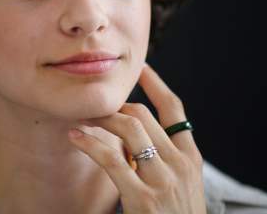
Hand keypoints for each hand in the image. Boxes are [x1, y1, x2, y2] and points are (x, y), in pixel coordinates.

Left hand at [68, 64, 205, 213]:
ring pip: (129, 128)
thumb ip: (165, 159)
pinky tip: (76, 138)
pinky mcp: (143, 198)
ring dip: (101, 117)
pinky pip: (112, 159)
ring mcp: (163, 180)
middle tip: (93, 104)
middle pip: (143, 114)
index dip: (156, 84)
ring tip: (81, 117)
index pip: (175, 107)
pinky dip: (90, 144)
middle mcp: (180, 163)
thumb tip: (135, 135)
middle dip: (115, 104)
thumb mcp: (181, 185)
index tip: (140, 68)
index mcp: (191, 157)